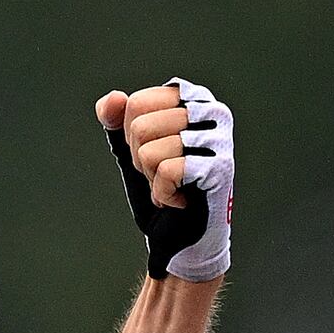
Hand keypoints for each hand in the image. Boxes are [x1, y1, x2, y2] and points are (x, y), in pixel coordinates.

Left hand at [96, 79, 234, 284]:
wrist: (184, 236)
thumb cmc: (163, 187)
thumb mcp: (131, 149)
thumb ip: (116, 121)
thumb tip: (112, 98)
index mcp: (191, 96)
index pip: (136, 104)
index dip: (132, 137)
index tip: (154, 153)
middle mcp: (212, 109)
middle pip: (140, 127)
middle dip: (142, 160)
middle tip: (164, 174)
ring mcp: (220, 137)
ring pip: (150, 151)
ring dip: (153, 179)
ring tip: (174, 185)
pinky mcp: (221, 166)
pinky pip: (167, 172)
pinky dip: (163, 194)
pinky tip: (181, 199)